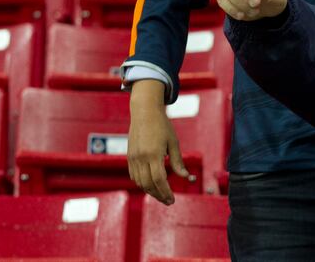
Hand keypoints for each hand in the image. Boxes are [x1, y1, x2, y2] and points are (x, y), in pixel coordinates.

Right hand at [127, 80, 188, 204]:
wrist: (144, 113)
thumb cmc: (162, 126)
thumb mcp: (173, 142)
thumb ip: (178, 161)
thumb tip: (186, 177)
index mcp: (154, 154)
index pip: (159, 180)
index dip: (166, 192)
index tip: (172, 200)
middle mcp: (141, 158)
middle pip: (148, 184)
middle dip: (159, 195)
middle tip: (168, 201)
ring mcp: (133, 158)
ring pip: (139, 182)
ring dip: (150, 191)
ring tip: (162, 195)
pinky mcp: (129, 157)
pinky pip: (134, 176)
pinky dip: (142, 183)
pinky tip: (151, 185)